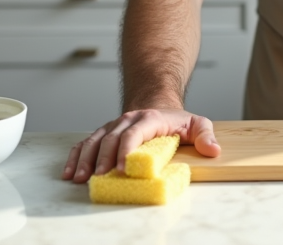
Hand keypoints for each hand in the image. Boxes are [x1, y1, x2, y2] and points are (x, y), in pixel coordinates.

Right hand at [62, 108, 221, 183]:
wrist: (158, 104)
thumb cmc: (176, 120)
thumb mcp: (196, 123)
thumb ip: (205, 135)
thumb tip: (213, 149)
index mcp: (149, 118)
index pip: (134, 133)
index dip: (126, 150)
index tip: (123, 169)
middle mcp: (127, 120)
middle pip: (111, 138)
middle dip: (104, 159)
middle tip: (100, 178)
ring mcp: (113, 126)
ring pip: (95, 140)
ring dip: (85, 159)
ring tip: (79, 178)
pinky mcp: (104, 134)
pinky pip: (86, 143)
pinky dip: (76, 156)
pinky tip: (69, 172)